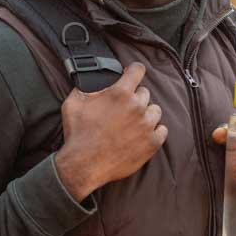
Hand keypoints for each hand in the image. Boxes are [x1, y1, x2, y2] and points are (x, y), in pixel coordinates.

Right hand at [55, 63, 167, 200]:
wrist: (83, 166)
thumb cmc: (77, 135)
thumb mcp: (73, 103)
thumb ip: (86, 87)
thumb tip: (94, 79)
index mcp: (120, 93)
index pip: (138, 70)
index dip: (133, 70)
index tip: (131, 73)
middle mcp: (137, 107)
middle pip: (144, 93)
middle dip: (134, 98)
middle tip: (122, 109)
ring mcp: (147, 125)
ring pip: (155, 110)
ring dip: (145, 114)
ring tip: (132, 123)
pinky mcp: (152, 143)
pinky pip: (162, 130)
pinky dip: (154, 131)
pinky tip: (142, 134)